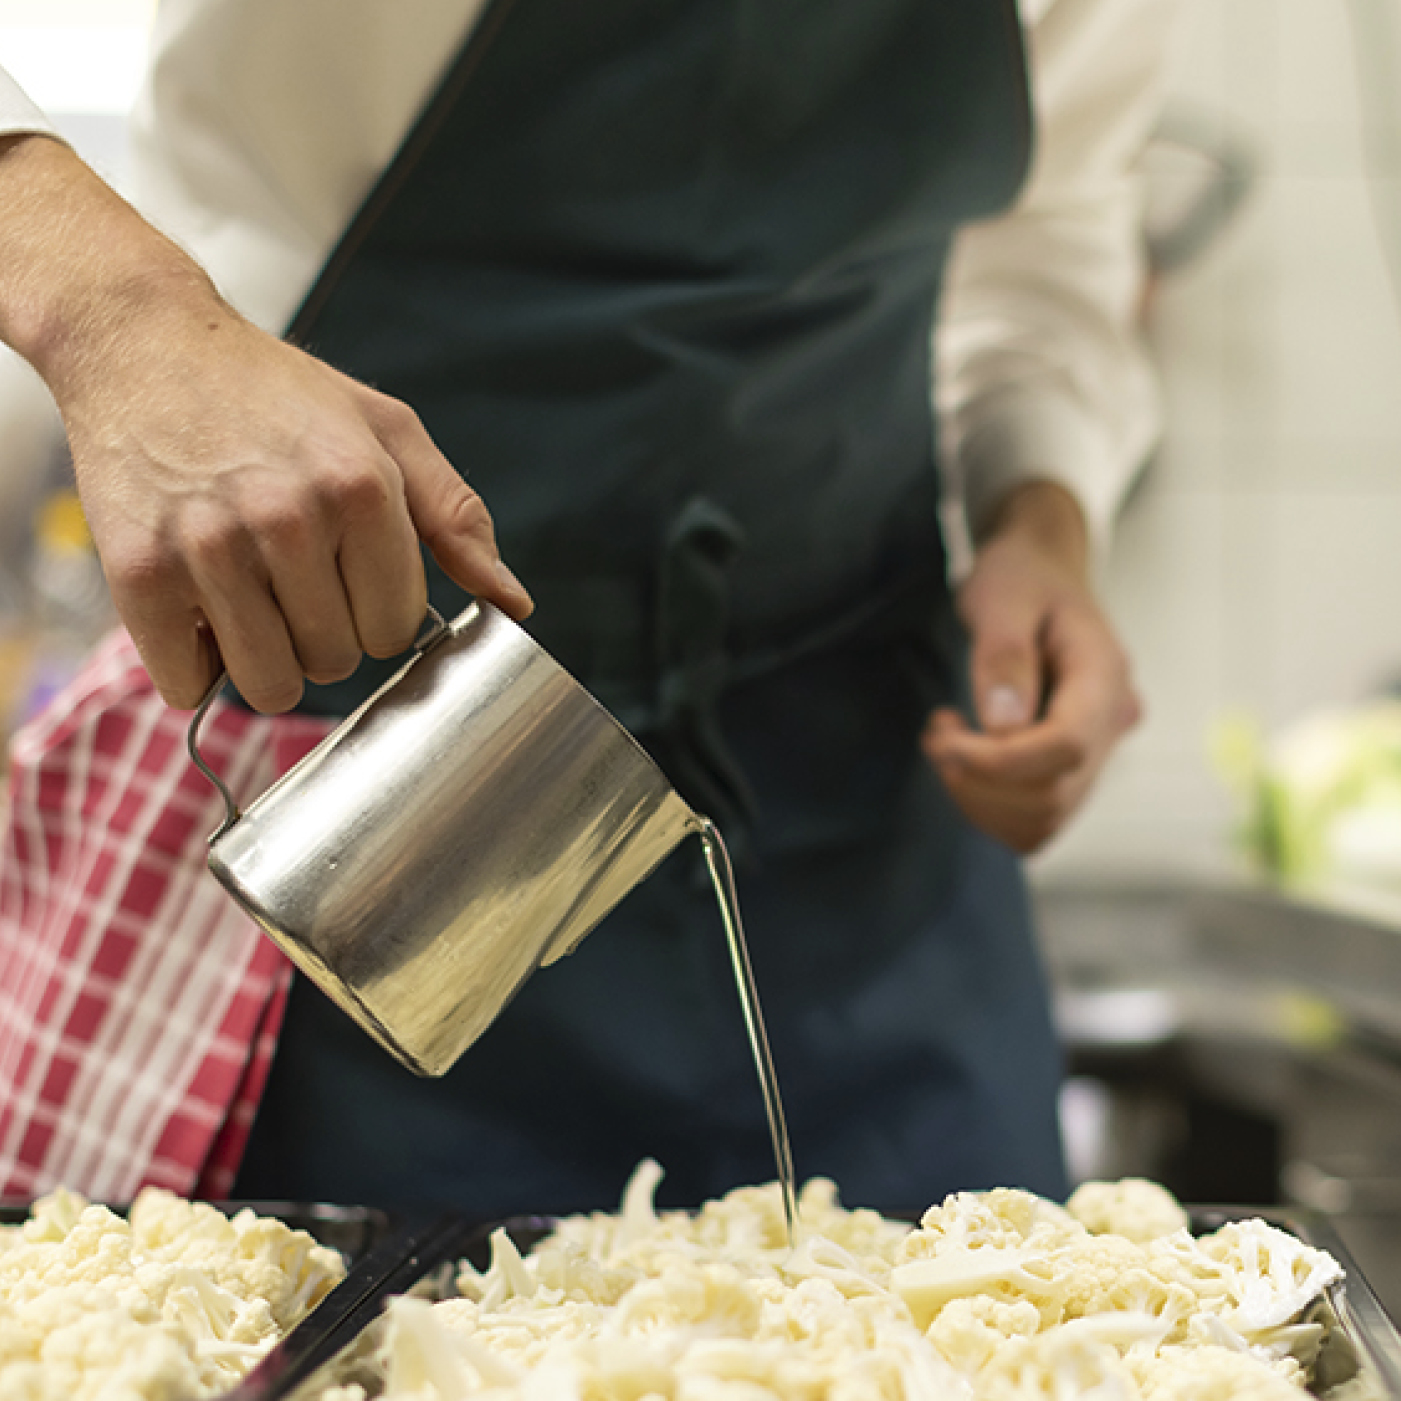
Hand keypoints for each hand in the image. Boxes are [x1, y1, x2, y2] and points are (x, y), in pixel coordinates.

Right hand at [0, 135, 532, 713]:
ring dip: (262, 658)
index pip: (396, 630)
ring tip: (245, 593)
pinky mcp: (138, 572)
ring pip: (269, 686)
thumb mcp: (384, 429)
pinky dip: (194, 663)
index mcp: (361, 486)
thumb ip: (455, 519)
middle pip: (336, 663)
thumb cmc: (276, 394)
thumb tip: (515, 604)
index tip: (347, 572)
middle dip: (322, 633)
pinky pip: (189, 685)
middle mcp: (288, 518)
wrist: (140, 343)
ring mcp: (209, 547)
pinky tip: (194, 603)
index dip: (374, 610)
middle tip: (288, 573)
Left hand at [921, 482, 1139, 852]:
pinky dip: (988, 807)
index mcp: (1104, 676)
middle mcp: (1112, 723)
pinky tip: (965, 760)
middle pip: (1052, 795)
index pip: (1066, 747)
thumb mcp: (1002, 597)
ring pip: (1043, 820)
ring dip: (978, 799)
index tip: (946, 737)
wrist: (1039, 575)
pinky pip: (1034, 820)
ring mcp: (1097, 753)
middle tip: (936, 733)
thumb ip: (1004, 655)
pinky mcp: (1071, 770)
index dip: (1000, 761)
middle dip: (978, 780)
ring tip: (945, 742)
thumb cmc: (1021, 579)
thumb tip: (1003, 726)